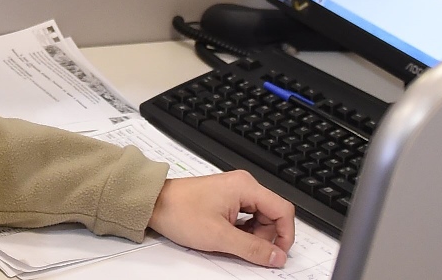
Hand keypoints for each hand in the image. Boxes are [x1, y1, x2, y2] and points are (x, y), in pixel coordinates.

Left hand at [147, 172, 294, 267]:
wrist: (155, 203)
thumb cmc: (181, 212)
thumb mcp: (219, 237)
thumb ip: (252, 248)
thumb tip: (277, 256)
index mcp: (246, 187)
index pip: (283, 210)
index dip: (286, 235)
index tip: (279, 255)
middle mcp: (244, 185)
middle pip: (272, 216)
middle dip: (265, 238)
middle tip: (246, 251)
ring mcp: (235, 192)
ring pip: (259, 218)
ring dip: (252, 236)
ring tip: (230, 242)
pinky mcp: (227, 199)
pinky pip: (246, 218)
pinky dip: (241, 232)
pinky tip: (226, 237)